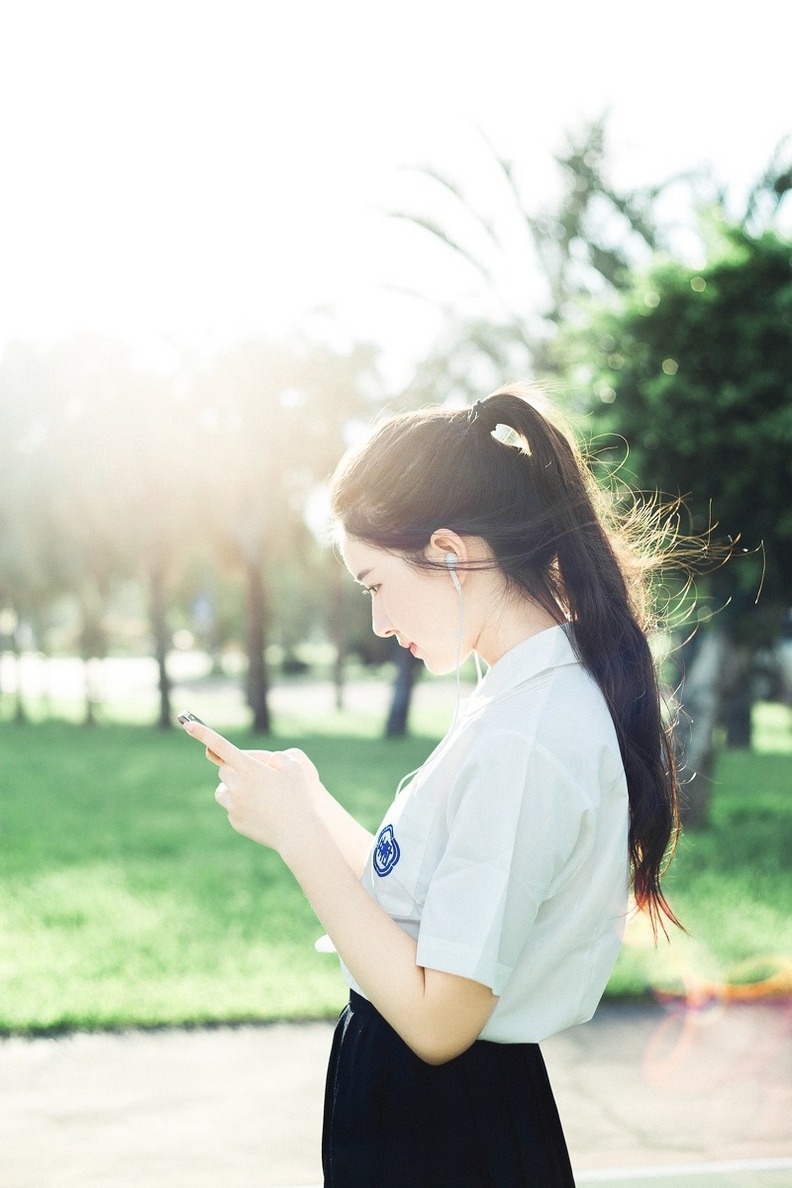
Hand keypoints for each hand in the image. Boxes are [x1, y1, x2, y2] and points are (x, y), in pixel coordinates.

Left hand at [180, 721, 320, 854]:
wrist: (298, 834)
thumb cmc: (299, 797)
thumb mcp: (295, 768)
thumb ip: (277, 759)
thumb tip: (267, 763)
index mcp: (249, 769)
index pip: (220, 746)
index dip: (203, 734)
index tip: (188, 724)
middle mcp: (237, 786)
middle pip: (223, 770)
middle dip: (233, 768)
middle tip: (253, 774)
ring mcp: (234, 805)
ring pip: (222, 790)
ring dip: (233, 787)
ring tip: (254, 793)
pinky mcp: (235, 821)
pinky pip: (231, 808)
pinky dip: (240, 806)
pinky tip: (260, 811)